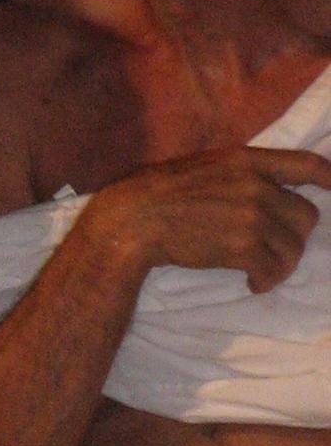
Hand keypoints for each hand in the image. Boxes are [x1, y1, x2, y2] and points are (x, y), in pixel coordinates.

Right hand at [85, 147, 330, 293]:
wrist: (135, 219)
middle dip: (293, 236)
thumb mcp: (205, 166)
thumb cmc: (159, 193)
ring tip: (261, 272)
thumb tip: (263, 188)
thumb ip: (239, 173)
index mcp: (248, 161)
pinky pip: (273, 270)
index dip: (329, 178)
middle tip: (273, 250)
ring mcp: (253, 217)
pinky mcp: (243, 248)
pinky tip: (252, 284)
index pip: (307, 165)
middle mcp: (257, 186)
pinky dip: (266, 281)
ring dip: (280, 265)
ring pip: (293, 248)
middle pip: (306, 216)